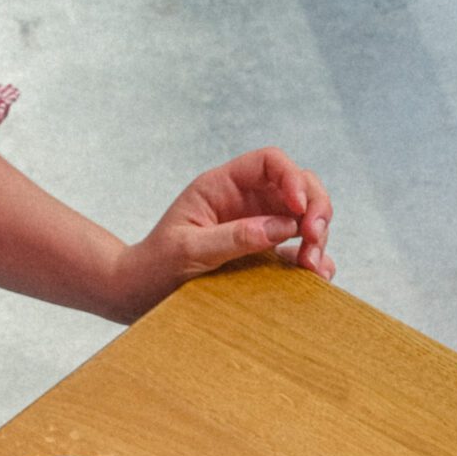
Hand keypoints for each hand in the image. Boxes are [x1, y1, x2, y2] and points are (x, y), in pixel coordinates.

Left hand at [112, 150, 333, 318]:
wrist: (139, 293)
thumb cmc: (154, 267)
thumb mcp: (187, 250)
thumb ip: (233, 237)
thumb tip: (280, 227)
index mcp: (222, 186)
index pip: (269, 162)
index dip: (292, 178)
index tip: (299, 208)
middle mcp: (245, 200)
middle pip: (298, 185)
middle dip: (315, 207)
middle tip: (313, 237)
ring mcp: (257, 226)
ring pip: (304, 217)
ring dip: (317, 237)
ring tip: (312, 266)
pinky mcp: (262, 254)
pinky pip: (297, 250)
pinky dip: (313, 259)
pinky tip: (316, 276)